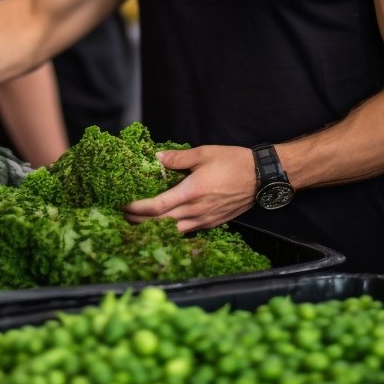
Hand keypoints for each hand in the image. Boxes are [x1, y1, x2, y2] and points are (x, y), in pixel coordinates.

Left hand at [123, 145, 255, 232]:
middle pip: (159, 222)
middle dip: (138, 220)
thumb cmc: (234, 162)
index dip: (135, 208)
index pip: (156, 207)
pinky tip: (163, 222)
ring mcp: (204, 220)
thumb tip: (157, 159)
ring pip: (171, 230)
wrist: (262, 178)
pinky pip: (186, 230)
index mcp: (191, 192)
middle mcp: (196, 211)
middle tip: (121, 215)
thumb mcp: (204, 153)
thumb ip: (178, 158)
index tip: (121, 205)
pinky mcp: (212, 223)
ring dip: (153, 226)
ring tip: (138, 220)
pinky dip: (170, 228)